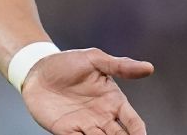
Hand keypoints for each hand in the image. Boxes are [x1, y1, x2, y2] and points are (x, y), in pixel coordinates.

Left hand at [21, 48, 153, 134]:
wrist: (36, 69)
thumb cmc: (68, 62)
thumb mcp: (95, 59)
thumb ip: (120, 66)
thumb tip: (149, 68)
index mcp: (113, 101)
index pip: (133, 122)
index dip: (140, 132)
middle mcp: (102, 117)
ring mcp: (85, 126)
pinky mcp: (67, 132)